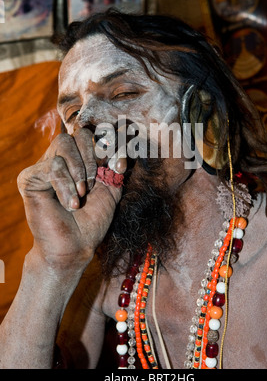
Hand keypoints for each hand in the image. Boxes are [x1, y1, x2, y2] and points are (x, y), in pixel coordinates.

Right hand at [17, 128, 121, 272]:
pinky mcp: (30, 177)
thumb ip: (115, 164)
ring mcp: (44, 166)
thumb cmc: (92, 220)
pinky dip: (66, 185)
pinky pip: (53, 165)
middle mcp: (62, 159)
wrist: (74, 247)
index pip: (94, 135)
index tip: (120, 164)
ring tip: (82, 195)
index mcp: (81, 160)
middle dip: (92, 158)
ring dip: (79, 171)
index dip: (110, 143)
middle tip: (93, 184)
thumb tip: (123, 139)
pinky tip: (70, 204)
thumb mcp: (111, 188)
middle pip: (79, 134)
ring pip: (64, 143)